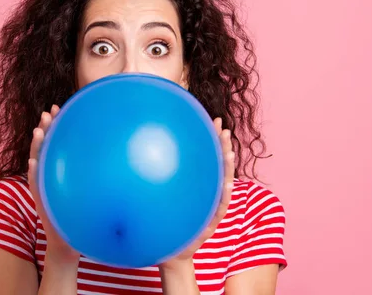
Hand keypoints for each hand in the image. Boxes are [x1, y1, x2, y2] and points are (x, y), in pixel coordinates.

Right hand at [27, 105, 80, 263]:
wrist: (69, 240)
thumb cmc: (81, 213)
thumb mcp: (87, 187)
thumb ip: (92, 170)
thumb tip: (117, 149)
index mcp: (57, 168)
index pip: (55, 142)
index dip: (55, 124)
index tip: (59, 107)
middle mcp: (48, 175)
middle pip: (44, 147)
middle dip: (44, 129)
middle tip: (47, 113)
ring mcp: (43, 187)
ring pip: (37, 163)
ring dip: (36, 147)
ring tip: (37, 132)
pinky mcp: (41, 201)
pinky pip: (36, 186)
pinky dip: (33, 174)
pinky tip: (32, 163)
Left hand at [159, 117, 234, 270]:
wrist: (170, 252)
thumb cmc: (167, 224)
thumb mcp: (164, 198)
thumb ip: (161, 178)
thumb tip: (143, 152)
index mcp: (200, 187)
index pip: (208, 159)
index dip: (212, 140)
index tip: (213, 120)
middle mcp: (208, 195)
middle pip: (219, 168)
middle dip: (222, 147)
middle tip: (223, 128)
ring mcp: (211, 209)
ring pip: (223, 186)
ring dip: (227, 169)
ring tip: (229, 152)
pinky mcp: (209, 225)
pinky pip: (217, 210)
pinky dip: (223, 198)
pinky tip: (227, 185)